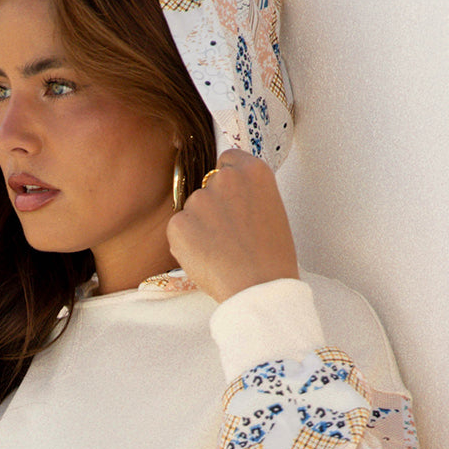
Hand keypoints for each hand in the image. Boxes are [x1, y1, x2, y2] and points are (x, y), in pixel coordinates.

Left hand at [166, 148, 297, 303]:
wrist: (259, 288)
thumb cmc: (271, 259)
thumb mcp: (271, 211)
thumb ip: (248, 195)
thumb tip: (230, 198)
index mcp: (253, 171)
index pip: (227, 161)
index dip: (227, 183)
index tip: (231, 201)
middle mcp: (225, 178)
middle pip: (207, 187)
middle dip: (212, 208)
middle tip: (228, 238)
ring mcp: (200, 199)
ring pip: (192, 210)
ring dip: (199, 227)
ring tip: (221, 253)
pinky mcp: (179, 222)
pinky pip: (177, 230)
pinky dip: (186, 244)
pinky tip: (207, 259)